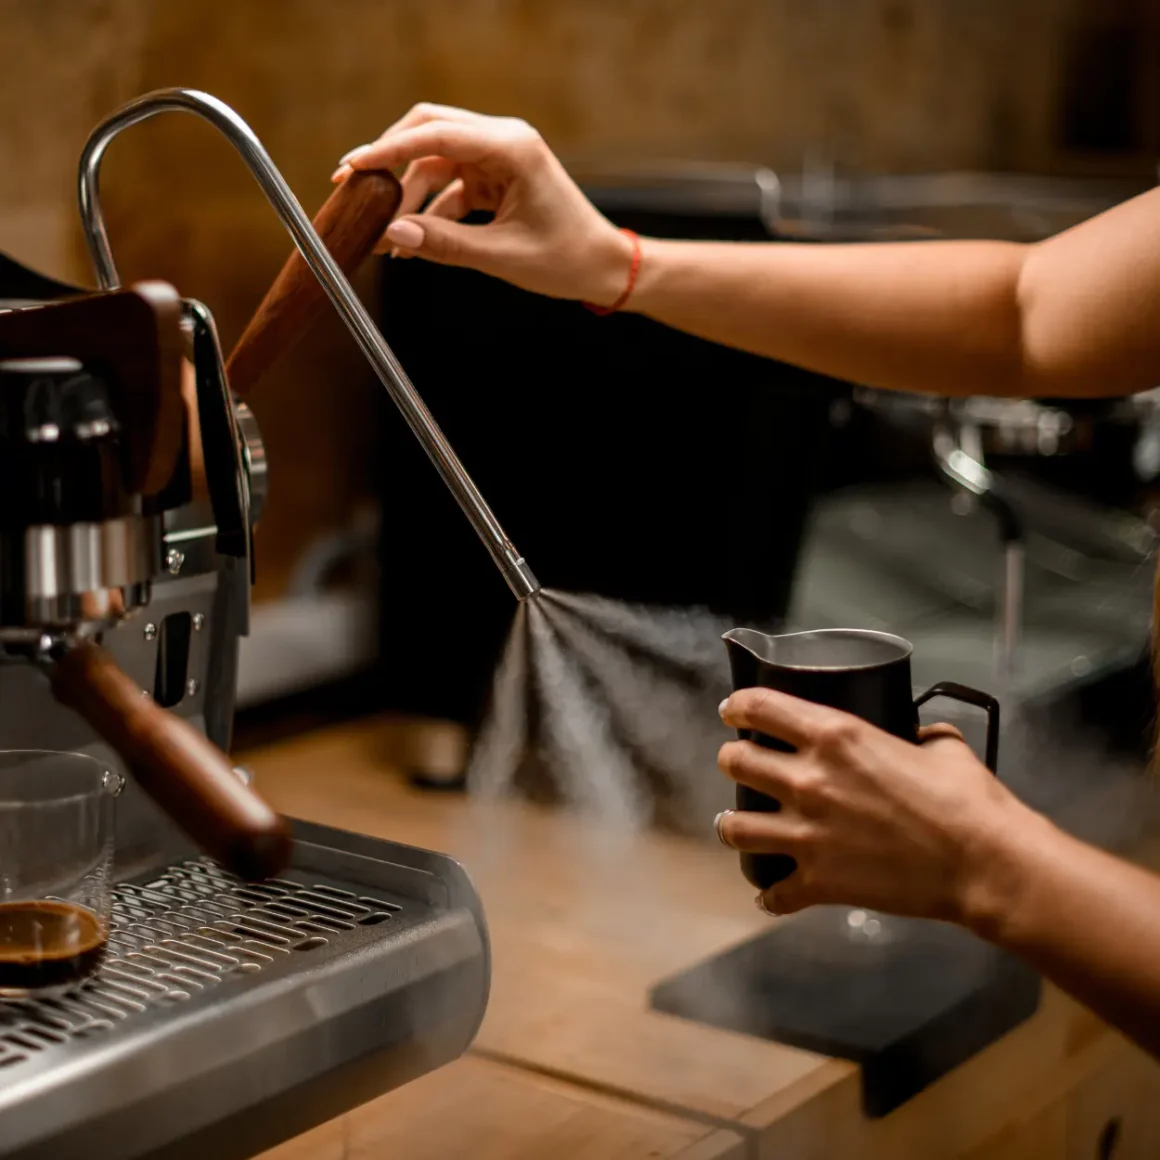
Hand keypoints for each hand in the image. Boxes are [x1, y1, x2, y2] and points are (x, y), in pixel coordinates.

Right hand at [331, 103, 633, 304]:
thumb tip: (393, 234)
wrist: (603, 268)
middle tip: (353, 186)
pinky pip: (450, 185)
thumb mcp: (502, 257)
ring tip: (386, 238)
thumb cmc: (566, 259)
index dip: (388, 150)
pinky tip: (411, 242)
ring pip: (435, 162)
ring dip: (409, 197)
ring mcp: (499, 158)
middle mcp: (504, 141)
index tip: (353, 167)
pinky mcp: (496, 179)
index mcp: (512, 147)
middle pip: (429, 131)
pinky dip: (430, 211)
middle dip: (390, 160)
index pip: (436, 134)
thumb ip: (445, 244)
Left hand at [715, 688, 1031, 922]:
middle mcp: (808, 780)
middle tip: (739, 764)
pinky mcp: (817, 881)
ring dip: (731, 823)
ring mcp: (807, 834)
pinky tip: (772, 892)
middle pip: (736, 762)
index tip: (732, 712)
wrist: (984, 864)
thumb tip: (918, 736)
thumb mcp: (941, 747)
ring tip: (735, 823)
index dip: (738, 707)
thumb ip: (920, 734)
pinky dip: (770, 894)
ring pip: (734, 826)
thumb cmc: (968, 801)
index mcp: (834, 736)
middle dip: (733, 760)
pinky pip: (773, 893)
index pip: (760, 707)